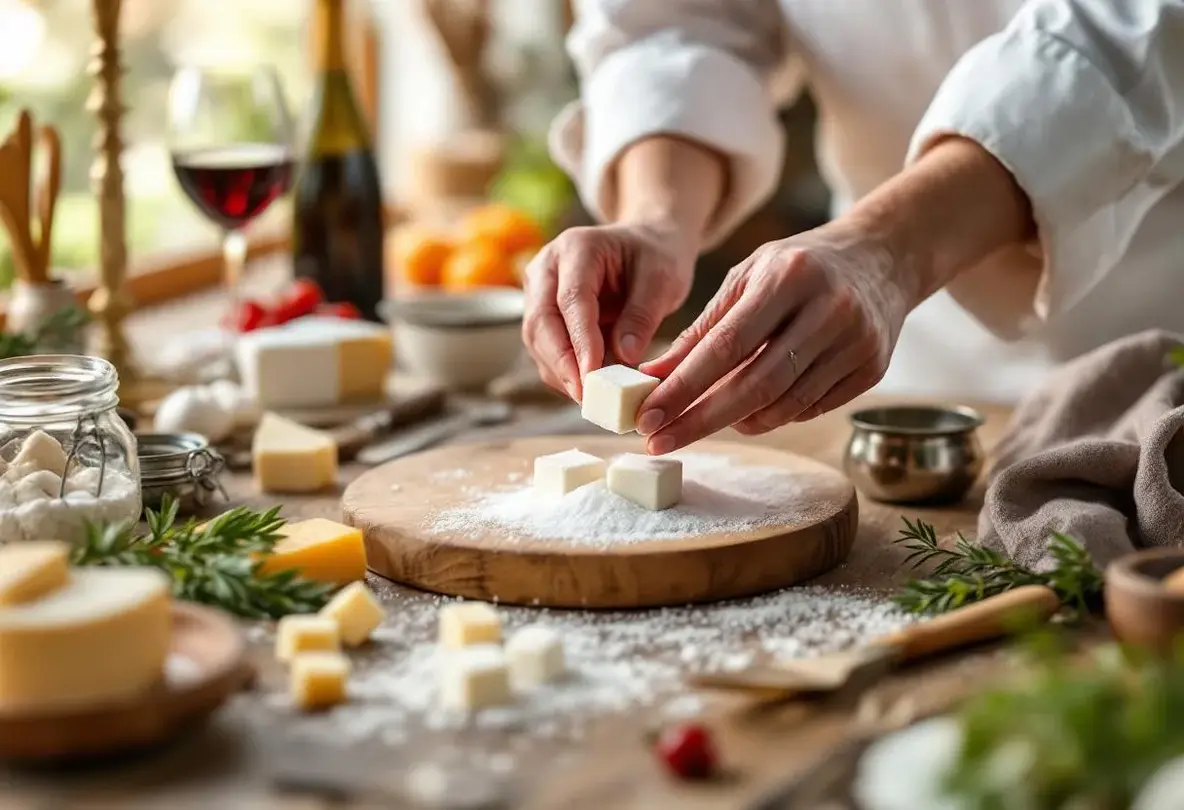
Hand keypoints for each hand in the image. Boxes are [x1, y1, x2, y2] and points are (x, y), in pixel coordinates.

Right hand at [522, 220, 697, 398]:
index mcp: (577, 248)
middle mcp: (547, 268)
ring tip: (595, 398)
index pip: (571, 299)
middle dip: (563, 364)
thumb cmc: (656, 257)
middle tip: (589, 398)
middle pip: (541, 322)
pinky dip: (566, 373)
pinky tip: (590, 389)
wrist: (646, 247)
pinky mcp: (543, 315)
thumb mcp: (662, 280)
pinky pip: (547, 350)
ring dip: (563, 373)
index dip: (580, 340)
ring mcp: (539, 292)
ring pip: (538, 342)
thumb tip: (624, 358)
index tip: (593, 374)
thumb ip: (643, 316)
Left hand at [637, 221, 919, 452]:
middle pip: (756, 384)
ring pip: (786, 404)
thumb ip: (703, 327)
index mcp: (789, 277)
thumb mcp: (748, 277)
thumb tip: (655, 376)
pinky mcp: (872, 368)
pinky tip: (749, 414)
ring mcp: (856, 341)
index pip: (727, 345)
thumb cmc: (800, 266)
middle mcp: (828, 309)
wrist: (882, 257)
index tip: (648, 416)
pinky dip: (774, 417)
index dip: (684, 387)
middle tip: (659, 441)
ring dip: (736, 422)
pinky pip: (812, 409)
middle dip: (700, 419)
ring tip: (700, 424)